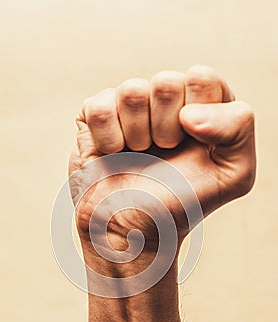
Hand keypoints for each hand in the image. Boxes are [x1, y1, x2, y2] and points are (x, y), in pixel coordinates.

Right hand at [70, 65, 255, 246]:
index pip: (203, 79)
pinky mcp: (95, 117)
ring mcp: (128, 107)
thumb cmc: (181, 202)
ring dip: (137, 136)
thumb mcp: (234, 174)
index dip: (199, 117)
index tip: (194, 147)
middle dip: (166, 130)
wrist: (134, 231)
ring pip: (132, 91)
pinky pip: (99, 108)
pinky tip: (113, 155)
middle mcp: (165, 101)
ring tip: (138, 156)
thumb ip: (239, 127)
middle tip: (164, 153)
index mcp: (200, 105)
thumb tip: (189, 113)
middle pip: (166, 83)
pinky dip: (108, 140)